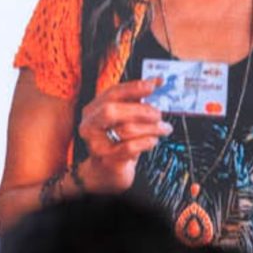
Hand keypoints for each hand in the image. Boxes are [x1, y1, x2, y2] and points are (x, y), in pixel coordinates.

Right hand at [75, 78, 171, 193]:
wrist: (107, 171)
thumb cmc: (117, 141)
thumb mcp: (124, 119)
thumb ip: (136, 100)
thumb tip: (156, 81)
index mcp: (93, 110)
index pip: (112, 93)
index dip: (133, 87)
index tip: (153, 85)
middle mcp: (90, 125)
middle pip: (112, 110)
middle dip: (140, 109)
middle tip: (159, 114)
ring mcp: (96, 144)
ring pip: (126, 129)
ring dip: (151, 127)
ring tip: (163, 128)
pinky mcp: (107, 159)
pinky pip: (130, 147)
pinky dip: (146, 142)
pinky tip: (153, 140)